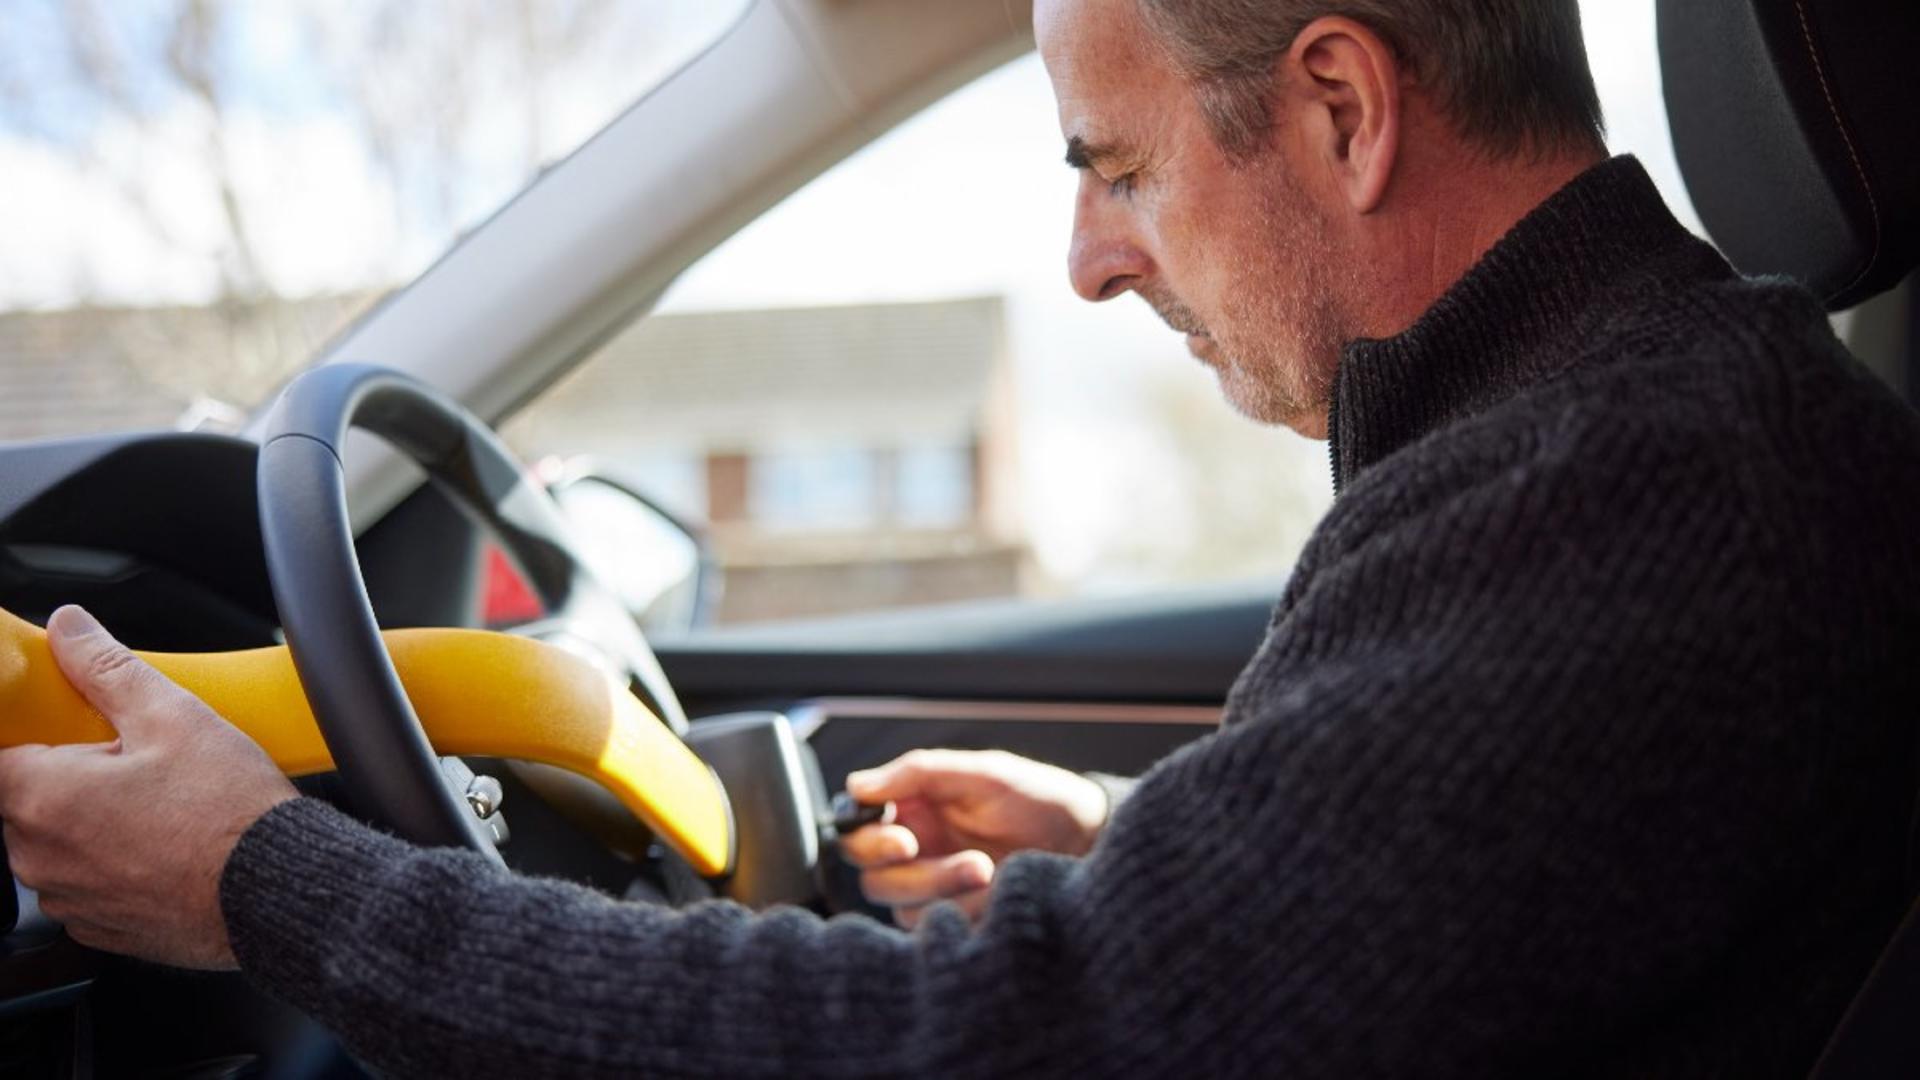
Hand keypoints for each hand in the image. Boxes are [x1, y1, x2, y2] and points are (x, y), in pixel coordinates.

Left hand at [0, 606, 297, 968]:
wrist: (278, 888)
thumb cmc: (230, 811)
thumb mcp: (173, 716)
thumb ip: (105, 667)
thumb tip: (68, 630)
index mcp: (43, 796)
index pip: (0, 754)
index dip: (37, 735)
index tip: (75, 733)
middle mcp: (38, 856)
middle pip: (26, 799)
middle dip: (69, 776)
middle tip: (133, 762)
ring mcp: (68, 898)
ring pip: (58, 844)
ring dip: (90, 823)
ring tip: (159, 806)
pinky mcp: (99, 929)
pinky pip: (87, 884)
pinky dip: (114, 865)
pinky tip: (165, 847)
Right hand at [840, 749, 1108, 928]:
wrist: (1089, 839)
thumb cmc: (1037, 797)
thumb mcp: (982, 773)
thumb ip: (918, 773)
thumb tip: (857, 785)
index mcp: (912, 808)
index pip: (858, 831)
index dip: (869, 840)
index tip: (904, 840)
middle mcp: (916, 849)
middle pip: (874, 876)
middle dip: (916, 873)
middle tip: (966, 861)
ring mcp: (935, 887)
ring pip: (904, 905)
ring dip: (945, 889)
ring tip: (989, 870)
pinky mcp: (958, 916)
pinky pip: (937, 926)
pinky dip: (962, 910)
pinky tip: (995, 891)